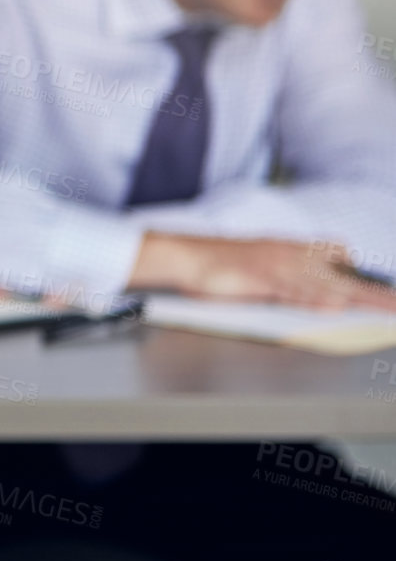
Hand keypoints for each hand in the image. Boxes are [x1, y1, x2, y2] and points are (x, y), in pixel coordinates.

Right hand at [128, 232, 395, 311]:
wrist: (184, 255)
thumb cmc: (219, 267)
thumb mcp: (261, 272)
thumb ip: (290, 285)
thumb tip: (322, 302)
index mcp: (291, 251)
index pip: (339, 256)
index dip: (362, 276)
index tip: (386, 294)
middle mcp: (291, 255)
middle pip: (343, 277)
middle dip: (374, 293)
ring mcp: (277, 265)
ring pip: (327, 285)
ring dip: (359, 298)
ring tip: (386, 309)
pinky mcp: (260, 277)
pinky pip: (293, 290)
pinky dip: (314, 299)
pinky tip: (334, 307)